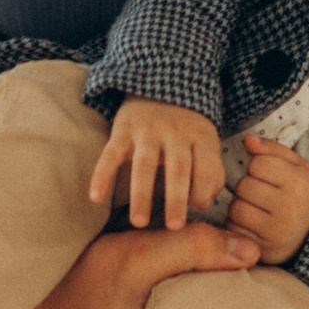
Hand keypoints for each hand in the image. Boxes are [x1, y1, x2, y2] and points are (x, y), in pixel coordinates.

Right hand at [89, 96, 226, 230]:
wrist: (159, 82)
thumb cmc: (186, 125)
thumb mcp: (205, 140)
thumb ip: (212, 171)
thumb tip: (203, 203)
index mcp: (200, 135)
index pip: (207, 166)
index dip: (203, 189)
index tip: (197, 208)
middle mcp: (175, 132)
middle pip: (178, 169)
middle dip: (177, 199)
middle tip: (174, 227)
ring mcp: (147, 130)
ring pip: (144, 165)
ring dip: (142, 195)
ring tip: (139, 223)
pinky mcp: (122, 129)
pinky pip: (110, 155)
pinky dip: (102, 175)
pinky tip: (95, 198)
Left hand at [226, 135, 308, 265]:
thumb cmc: (302, 194)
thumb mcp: (297, 166)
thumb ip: (272, 149)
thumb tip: (247, 140)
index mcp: (300, 184)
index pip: (257, 164)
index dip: (259, 167)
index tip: (271, 177)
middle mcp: (290, 210)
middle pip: (244, 186)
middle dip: (249, 187)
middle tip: (264, 194)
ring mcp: (276, 233)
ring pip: (236, 208)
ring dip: (242, 206)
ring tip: (259, 209)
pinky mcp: (263, 250)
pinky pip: (234, 229)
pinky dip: (239, 225)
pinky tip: (255, 224)